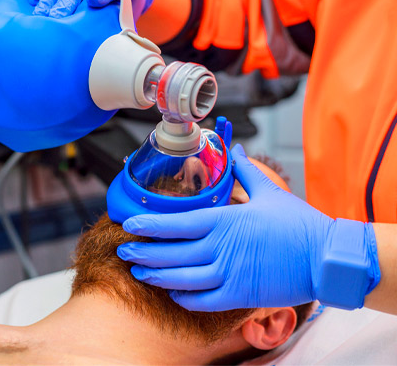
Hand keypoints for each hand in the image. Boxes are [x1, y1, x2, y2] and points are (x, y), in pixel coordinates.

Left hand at [116, 144, 378, 310]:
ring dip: (156, 275)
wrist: (327, 257)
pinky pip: (202, 300)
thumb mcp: (269, 193)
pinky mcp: (239, 295)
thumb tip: (235, 149)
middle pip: (171, 251)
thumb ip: (245, 172)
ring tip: (138, 272)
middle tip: (122, 250)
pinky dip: (184, 297)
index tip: (129, 224)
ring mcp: (228, 273)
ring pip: (181, 278)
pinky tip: (172, 292)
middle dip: (142, 251)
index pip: (176, 222)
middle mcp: (220, 247)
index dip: (149, 225)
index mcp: (224, 220)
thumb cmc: (298, 224)